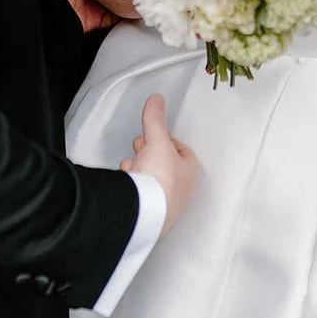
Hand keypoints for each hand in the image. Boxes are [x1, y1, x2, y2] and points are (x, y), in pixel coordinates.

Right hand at [121, 94, 196, 236]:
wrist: (144, 214)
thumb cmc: (159, 183)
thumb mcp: (157, 140)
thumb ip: (155, 120)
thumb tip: (157, 101)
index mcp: (190, 173)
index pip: (182, 151)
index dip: (167, 139)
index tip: (156, 133)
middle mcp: (181, 192)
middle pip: (166, 166)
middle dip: (150, 153)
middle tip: (141, 145)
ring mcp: (164, 206)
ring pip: (152, 181)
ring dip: (140, 170)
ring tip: (130, 165)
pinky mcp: (148, 216)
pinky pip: (141, 196)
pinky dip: (133, 187)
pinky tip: (126, 183)